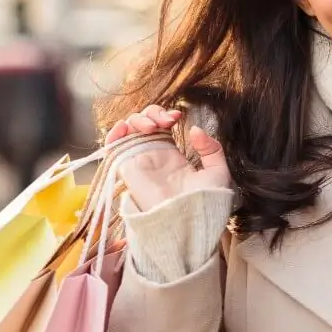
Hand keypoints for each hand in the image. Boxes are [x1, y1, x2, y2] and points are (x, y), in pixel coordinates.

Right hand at [105, 104, 229, 209]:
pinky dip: (116, 131)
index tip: (178, 116)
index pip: (162, 124)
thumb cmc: (206, 201)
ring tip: (153, 127)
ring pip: (128, 129)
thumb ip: (211, 148)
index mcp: (173, 154)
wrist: (190, 219)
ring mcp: (139, 160)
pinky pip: (113, 145)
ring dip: (138, 119)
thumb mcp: (218, 172)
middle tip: (167, 121)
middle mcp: (153, 154)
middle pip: (144, 121)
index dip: (166, 113)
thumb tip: (195, 130)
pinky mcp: (127, 167)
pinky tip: (129, 128)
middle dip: (153, 112)